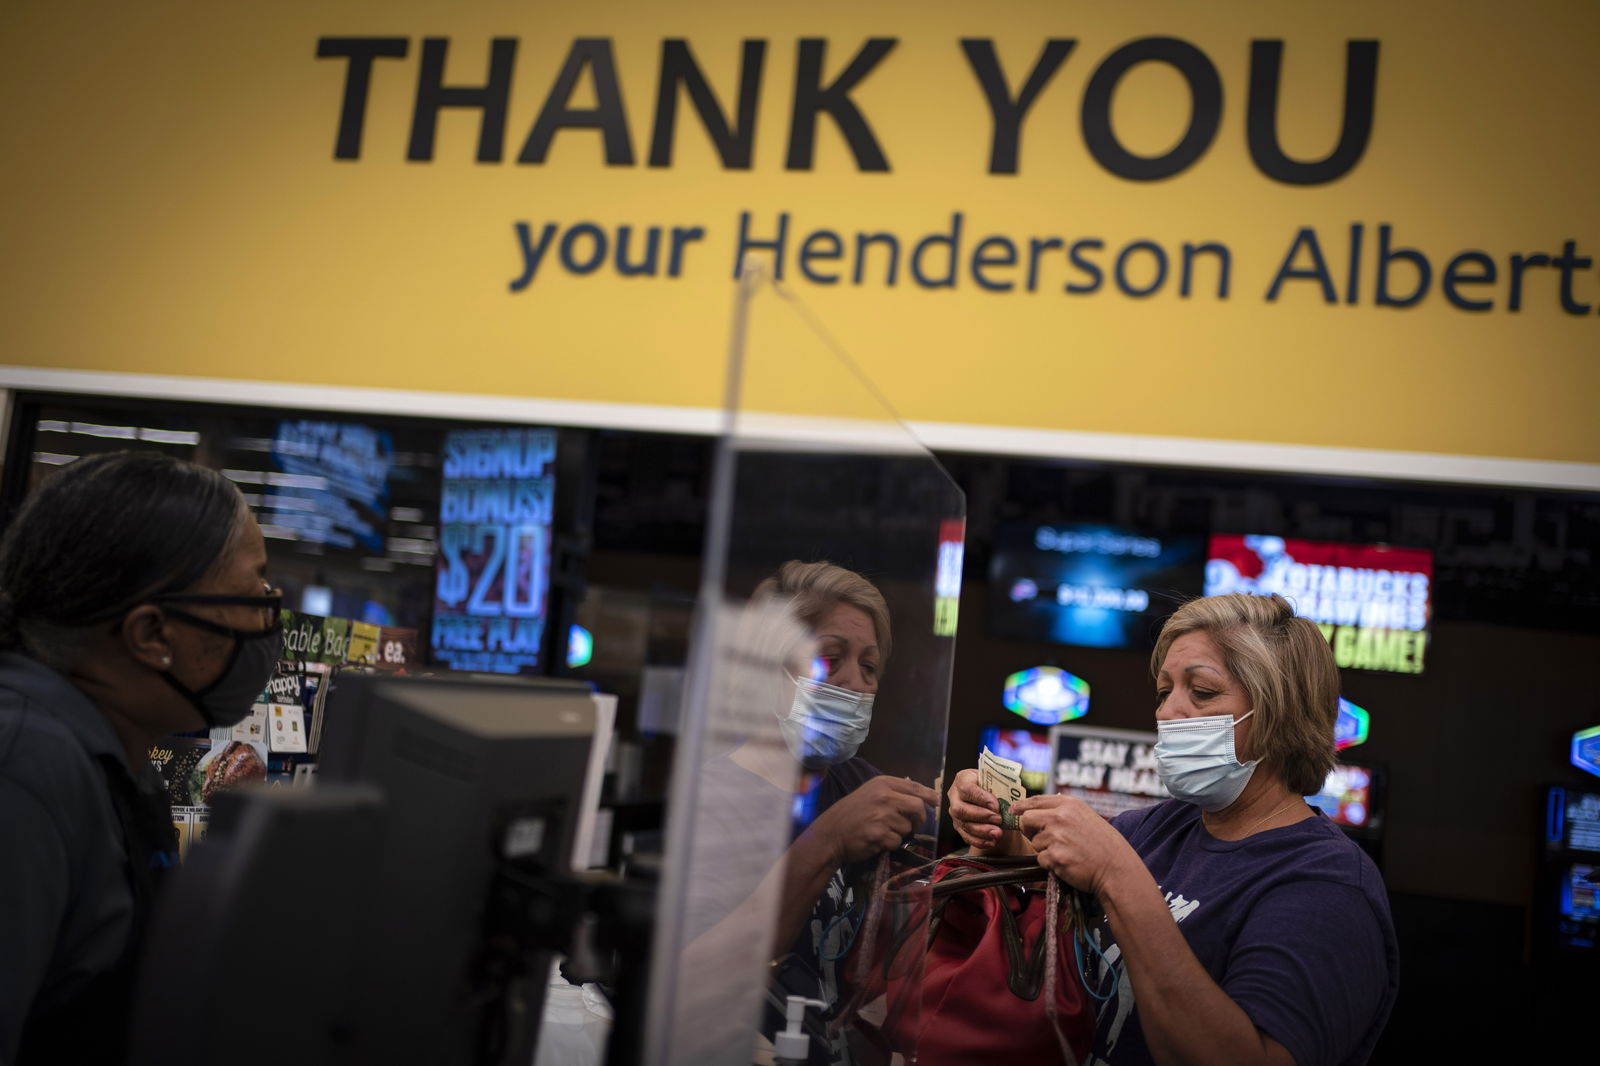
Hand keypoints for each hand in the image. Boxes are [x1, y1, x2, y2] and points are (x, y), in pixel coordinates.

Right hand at [809, 776, 938, 865]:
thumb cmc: (851, 813)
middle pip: (917, 807)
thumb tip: (920, 796)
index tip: (936, 801)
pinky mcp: (880, 834)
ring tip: (882, 831)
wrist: (831, 833)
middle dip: (919, 818)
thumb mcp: (870, 793)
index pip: (914, 787)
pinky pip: (898, 841)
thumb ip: (892, 792)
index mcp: (882, 784)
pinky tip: (877, 840)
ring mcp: (882, 816)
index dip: (928, 795)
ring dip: (899, 833)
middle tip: (914, 824)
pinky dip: (891, 844)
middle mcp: (884, 797)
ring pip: (908, 827)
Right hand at [947, 768, 1005, 850]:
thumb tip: (1015, 790)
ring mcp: (955, 813)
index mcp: (963, 779)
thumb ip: (1003, 784)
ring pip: (964, 824)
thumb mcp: (998, 780)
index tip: (996, 806)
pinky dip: (980, 841)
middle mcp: (955, 796)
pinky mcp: (959, 827)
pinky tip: (993, 841)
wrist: (994, 801)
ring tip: (998, 833)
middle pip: (961, 809)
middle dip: (982, 816)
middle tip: (999, 820)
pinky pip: (967, 837)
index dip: (981, 798)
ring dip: (982, 831)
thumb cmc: (995, 788)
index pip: (967, 788)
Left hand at [1012, 794, 1139, 896]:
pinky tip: (1067, 862)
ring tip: (1067, 852)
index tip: (1014, 810)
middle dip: (1029, 830)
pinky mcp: (1055, 857)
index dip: (1021, 806)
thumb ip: (1063, 811)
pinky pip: (1041, 860)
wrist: (1116, 868)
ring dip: (1045, 850)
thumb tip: (1035, 809)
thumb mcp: (1086, 816)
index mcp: (1069, 805)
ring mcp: (1057, 837)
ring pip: (1034, 843)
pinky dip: (1050, 864)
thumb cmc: (1102, 844)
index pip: (1036, 801)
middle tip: (1042, 839)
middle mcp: (1061, 817)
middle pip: (1026, 820)